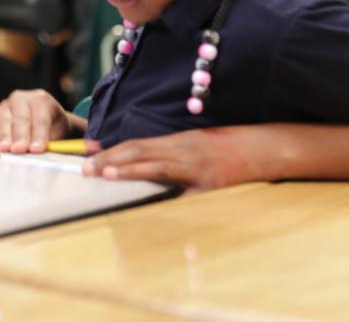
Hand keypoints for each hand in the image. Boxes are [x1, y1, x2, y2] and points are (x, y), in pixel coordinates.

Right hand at [0, 89, 86, 153]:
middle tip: (19, 149)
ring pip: (4, 121)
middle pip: (21, 119)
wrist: (44, 120)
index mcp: (41, 100)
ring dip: (4, 137)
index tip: (36, 149)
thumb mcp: (58, 132)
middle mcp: (21, 98)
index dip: (39, 134)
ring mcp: (5, 106)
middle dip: (20, 136)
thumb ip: (51, 141)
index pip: (41, 118)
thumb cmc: (53, 128)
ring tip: (4, 150)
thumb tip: (41, 153)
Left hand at [81, 126, 274, 192]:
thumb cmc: (224, 149)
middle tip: (86, 169)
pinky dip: (166, 202)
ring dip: (130, 171)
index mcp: (177, 142)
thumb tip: (134, 165)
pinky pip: (183, 197)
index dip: (111, 149)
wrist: (262, 148)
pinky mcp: (209, 188)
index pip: (137, 144)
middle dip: (111, 160)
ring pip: (157, 168)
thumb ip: (165, 155)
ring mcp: (196, 170)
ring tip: (107, 175)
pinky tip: (149, 206)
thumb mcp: (192, 146)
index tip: (88, 153)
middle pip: (140, 152)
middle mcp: (183, 152)